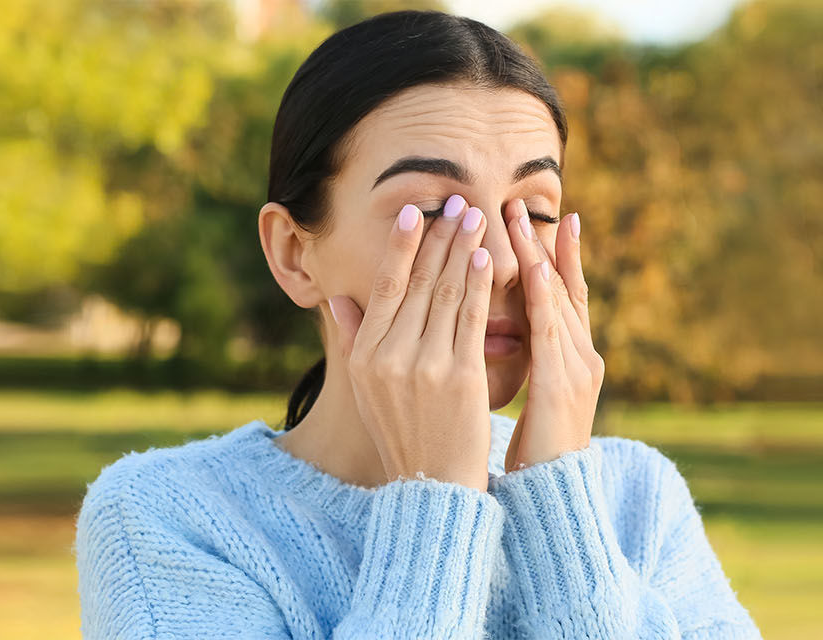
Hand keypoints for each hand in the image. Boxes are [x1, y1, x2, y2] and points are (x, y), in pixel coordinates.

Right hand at [328, 195, 496, 489]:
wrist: (433, 486)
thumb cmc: (402, 433)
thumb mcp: (365, 389)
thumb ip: (352, 340)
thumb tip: (336, 298)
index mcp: (366, 355)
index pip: (385, 287)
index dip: (402, 246)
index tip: (415, 212)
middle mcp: (391, 356)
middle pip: (419, 283)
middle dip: (440, 237)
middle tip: (457, 200)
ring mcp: (426, 366)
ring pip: (448, 294)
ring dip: (462, 249)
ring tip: (477, 217)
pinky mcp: (461, 377)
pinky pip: (472, 320)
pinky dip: (479, 285)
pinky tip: (486, 258)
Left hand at [502, 200, 603, 470]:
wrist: (553, 498)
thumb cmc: (534, 453)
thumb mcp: (528, 398)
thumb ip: (517, 363)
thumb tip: (489, 336)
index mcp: (570, 359)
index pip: (560, 297)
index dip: (550, 258)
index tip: (539, 220)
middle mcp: (581, 356)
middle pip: (563, 288)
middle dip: (543, 244)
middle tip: (523, 204)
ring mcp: (577, 368)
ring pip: (557, 300)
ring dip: (538, 256)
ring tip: (520, 221)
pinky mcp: (563, 385)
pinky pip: (550, 331)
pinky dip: (542, 296)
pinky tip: (531, 269)